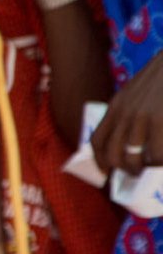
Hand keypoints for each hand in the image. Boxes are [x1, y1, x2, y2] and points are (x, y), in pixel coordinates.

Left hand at [91, 52, 162, 174]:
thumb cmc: (161, 80)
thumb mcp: (136, 93)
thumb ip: (129, 112)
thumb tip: (130, 140)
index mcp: (116, 106)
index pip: (97, 140)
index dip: (99, 161)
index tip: (107, 172)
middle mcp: (124, 113)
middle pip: (113, 154)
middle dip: (123, 169)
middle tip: (135, 174)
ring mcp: (143, 118)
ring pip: (133, 158)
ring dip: (140, 170)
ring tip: (149, 169)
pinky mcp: (161, 122)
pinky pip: (156, 155)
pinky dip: (159, 164)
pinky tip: (162, 161)